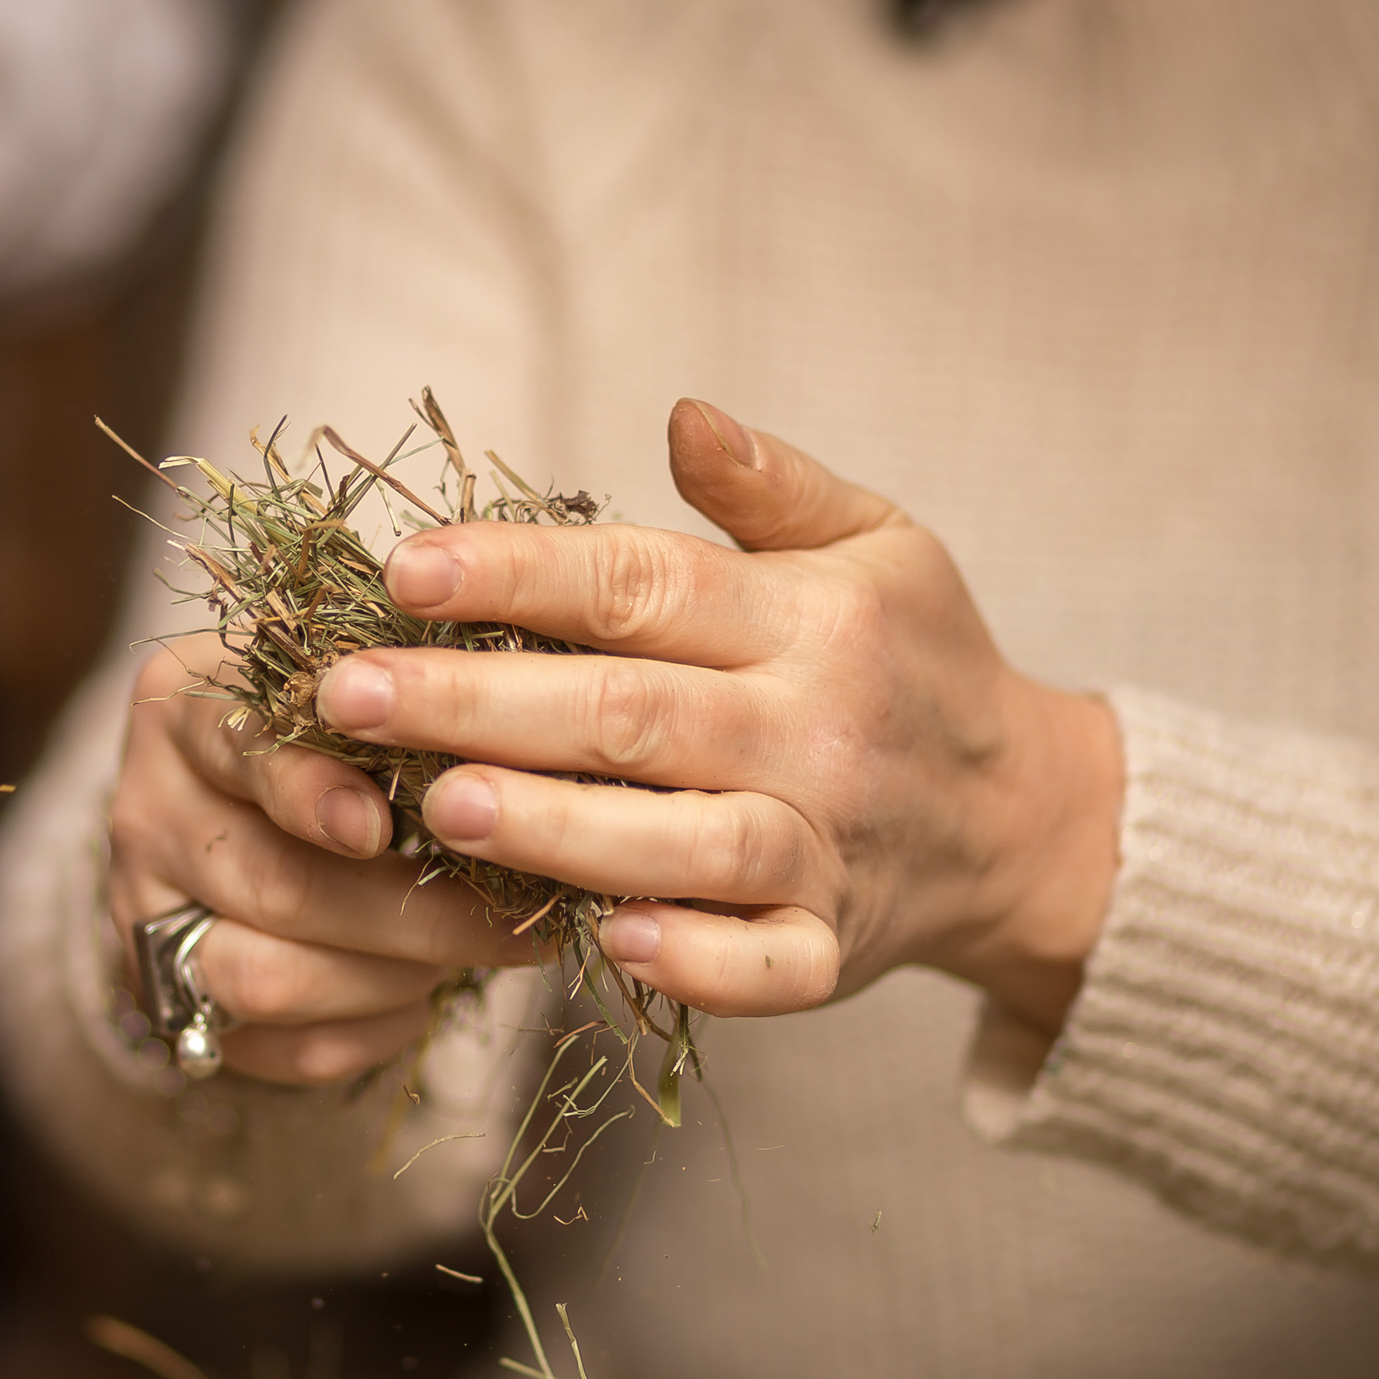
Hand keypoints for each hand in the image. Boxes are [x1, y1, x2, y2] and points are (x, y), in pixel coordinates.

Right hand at [107, 636, 543, 1084]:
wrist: (248, 805)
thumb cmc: (337, 727)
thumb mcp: (357, 680)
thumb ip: (403, 694)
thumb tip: (512, 744)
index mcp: (184, 712)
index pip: (239, 749)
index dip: (311, 794)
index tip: (381, 827)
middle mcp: (146, 813)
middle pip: (275, 885)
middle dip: (409, 914)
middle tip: (511, 917)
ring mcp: (147, 916)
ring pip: (268, 980)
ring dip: (392, 977)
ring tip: (470, 952)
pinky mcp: (173, 1002)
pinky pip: (280, 1046)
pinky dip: (369, 1028)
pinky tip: (420, 991)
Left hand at [312, 399, 1123, 1032]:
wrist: (1028, 817)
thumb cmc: (917, 662)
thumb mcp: (881, 542)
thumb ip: (774, 485)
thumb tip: (680, 413)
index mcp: (813, 616)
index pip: (644, 583)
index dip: (521, 574)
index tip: (403, 571)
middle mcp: (817, 727)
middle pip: (632, 713)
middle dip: (481, 702)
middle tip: (350, 697)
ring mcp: (827, 846)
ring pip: (685, 841)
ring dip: (558, 828)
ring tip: (436, 807)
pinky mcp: (834, 947)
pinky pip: (768, 966)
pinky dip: (695, 964)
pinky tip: (602, 943)